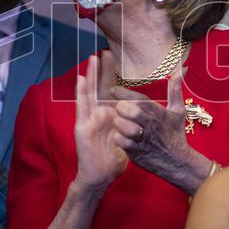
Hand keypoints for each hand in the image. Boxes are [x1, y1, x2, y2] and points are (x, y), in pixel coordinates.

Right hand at [74, 52, 127, 191]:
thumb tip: (147, 116)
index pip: (111, 91)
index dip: (113, 76)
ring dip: (90, 75)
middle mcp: (98, 114)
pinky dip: (81, 93)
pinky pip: (81, 107)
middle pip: (100, 87)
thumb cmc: (113, 159)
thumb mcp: (129, 138)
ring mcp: (89, 119)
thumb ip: (135, 124)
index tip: (117, 59)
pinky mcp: (82, 126)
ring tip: (92, 59)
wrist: (101, 176)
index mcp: (109, 115)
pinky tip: (82, 80)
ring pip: (89, 93)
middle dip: (103, 70)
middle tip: (106, 51)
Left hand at [109, 69, 207, 194]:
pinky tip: (122, 136)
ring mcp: (142, 139)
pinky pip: (120, 141)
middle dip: (120, 108)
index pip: (139, 99)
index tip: (113, 90)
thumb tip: (180, 70)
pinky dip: (118, 138)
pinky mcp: (135, 152)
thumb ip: (175, 90)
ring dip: (118, 123)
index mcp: (158, 113)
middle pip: (128, 110)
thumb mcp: (178, 111)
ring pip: (122, 126)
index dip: (124, 93)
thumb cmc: (174, 133)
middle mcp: (149, 125)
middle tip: (119, 109)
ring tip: (120, 122)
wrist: (177, 161)